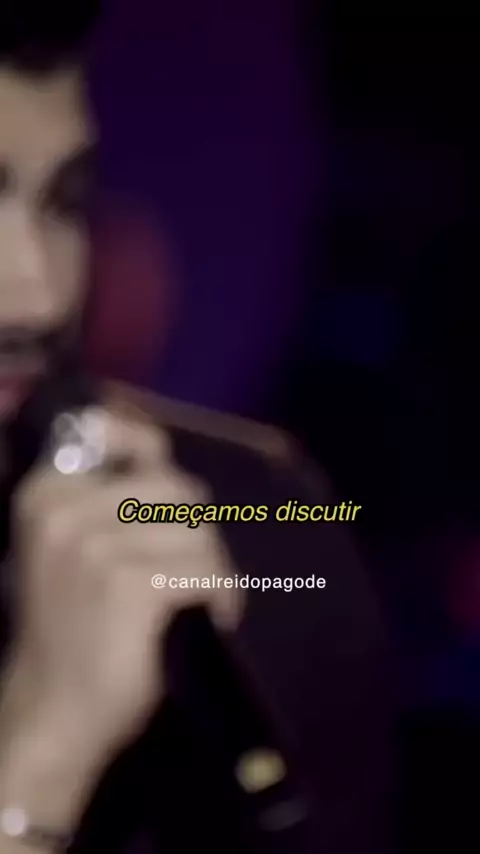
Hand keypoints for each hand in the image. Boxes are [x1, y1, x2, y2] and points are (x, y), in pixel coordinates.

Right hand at [3, 406, 241, 764]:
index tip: (164, 473)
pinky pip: (206, 573)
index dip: (153, 450)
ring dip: (212, 570)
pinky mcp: (130, 586)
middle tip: (190, 572)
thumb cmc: (73, 628)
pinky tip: (211, 618)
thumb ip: (109, 502)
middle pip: (176, 491)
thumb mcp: (72, 551)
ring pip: (198, 534)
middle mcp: (65, 512)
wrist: (54, 712)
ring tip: (196, 602)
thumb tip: (158, 455)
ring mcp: (95, 548)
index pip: (124, 441)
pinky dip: (222, 597)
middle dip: (195, 532)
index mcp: (46, 495)